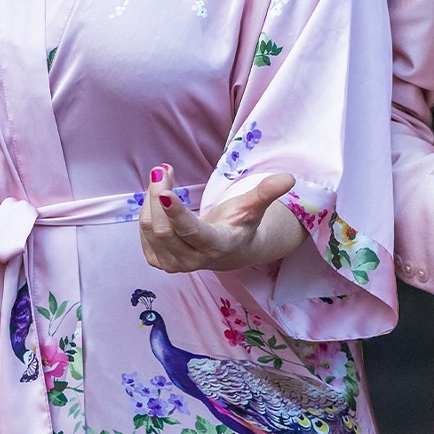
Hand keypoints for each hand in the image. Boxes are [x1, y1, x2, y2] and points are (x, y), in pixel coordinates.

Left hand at [141, 164, 304, 274]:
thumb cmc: (241, 224)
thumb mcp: (254, 207)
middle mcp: (193, 260)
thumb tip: (289, 178)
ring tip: (162, 175)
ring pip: (150, 229)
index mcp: (217, 245)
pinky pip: (144, 234)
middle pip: (164, 229)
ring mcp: (174, 264)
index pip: (191, 232)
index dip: (176, 213)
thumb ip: (267, 193)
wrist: (231, 251)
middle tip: (162, 169)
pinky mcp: (160, 262)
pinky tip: (158, 198)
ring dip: (150, 199)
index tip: (164, 191)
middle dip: (158, 196)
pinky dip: (147, 211)